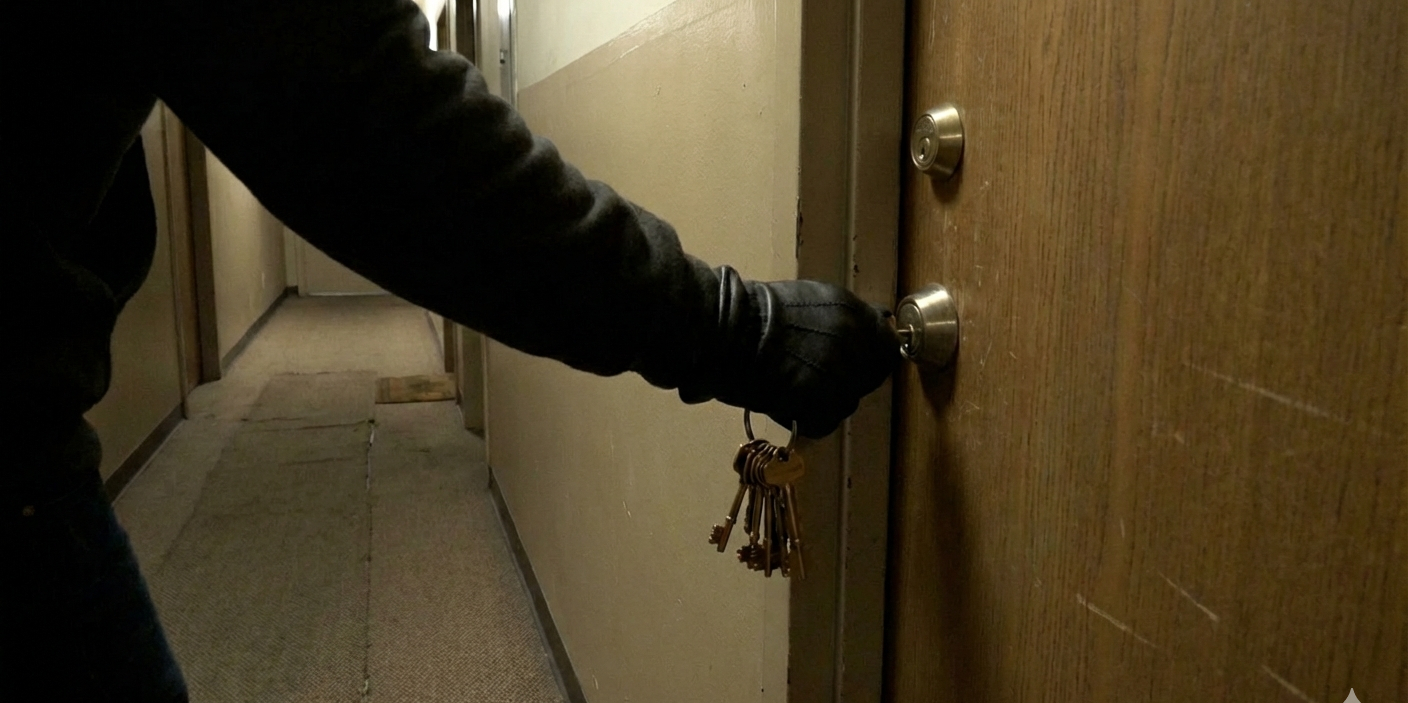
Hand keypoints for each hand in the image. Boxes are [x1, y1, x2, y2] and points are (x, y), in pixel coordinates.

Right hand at [679, 266, 901, 437]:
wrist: (726, 330)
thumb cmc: (754, 313)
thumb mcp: (809, 301)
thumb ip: (841, 318)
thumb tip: (867, 328)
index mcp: (851, 311)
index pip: (885, 346)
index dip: (870, 360)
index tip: (856, 365)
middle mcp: (853, 341)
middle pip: (870, 377)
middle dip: (848, 382)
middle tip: (817, 381)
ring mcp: (838, 372)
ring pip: (847, 402)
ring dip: (825, 402)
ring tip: (794, 390)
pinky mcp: (820, 400)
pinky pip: (825, 422)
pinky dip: (807, 420)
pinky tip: (785, 403)